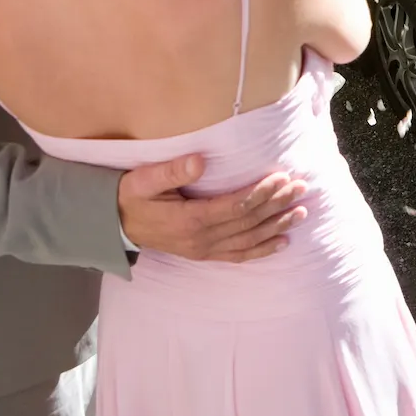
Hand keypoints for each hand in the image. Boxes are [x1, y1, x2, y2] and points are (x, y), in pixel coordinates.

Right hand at [118, 156, 307, 261]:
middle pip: (248, 222)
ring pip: (249, 240)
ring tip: (302, 212)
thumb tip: (199, 160)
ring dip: (277, 226)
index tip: (282, 178)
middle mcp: (201, 240)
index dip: (261, 193)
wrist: (114, 225)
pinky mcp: (204, 255)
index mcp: (189, 220)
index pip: (236, 207)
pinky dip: (263, 250)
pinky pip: (239, 255)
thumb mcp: (142, 180)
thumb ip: (170, 170)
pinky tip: (283, 241)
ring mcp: (203, 250)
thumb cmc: (131, 196)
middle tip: (301, 188)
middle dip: (277, 205)